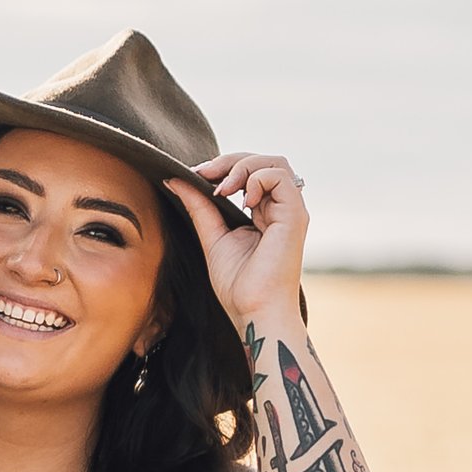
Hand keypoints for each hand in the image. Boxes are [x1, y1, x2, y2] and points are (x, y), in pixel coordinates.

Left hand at [167, 151, 307, 329]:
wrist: (253, 311)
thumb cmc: (238, 286)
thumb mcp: (212, 236)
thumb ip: (199, 206)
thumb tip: (176, 178)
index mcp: (264, 212)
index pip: (250, 172)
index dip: (223, 167)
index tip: (195, 175)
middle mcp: (280, 208)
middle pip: (263, 161)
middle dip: (230, 161)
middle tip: (204, 173)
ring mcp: (290, 210)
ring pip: (274, 163)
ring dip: (243, 166)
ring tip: (222, 189)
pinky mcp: (295, 215)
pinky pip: (280, 176)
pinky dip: (256, 178)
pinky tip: (241, 200)